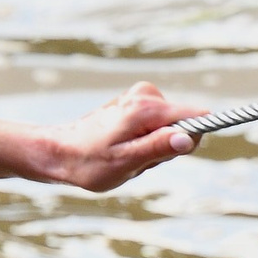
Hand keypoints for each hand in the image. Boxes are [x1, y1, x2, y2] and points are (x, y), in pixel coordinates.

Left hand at [36, 82, 204, 191]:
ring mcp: (140, 98)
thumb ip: (159, 148)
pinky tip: (122, 149)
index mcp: (146, 108)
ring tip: (126, 155)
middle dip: (166, 148)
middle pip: (183, 125)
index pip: (197, 116)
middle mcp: (146, 95)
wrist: (60, 152)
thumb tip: (189, 137)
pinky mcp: (136, 104)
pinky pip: (157, 127)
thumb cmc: (89, 162)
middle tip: (137, 159)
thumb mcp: (126, 162)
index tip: (170, 154)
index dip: (192, 139)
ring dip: (154, 148)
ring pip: (170, 129)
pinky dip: (144, 142)